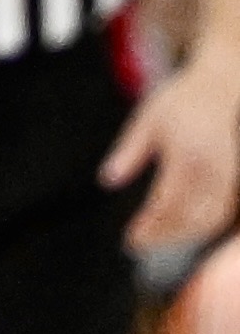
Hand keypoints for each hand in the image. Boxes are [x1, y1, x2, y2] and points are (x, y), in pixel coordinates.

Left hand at [107, 53, 239, 250]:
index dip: (149, 226)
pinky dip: (201, 228)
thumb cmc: (176, 103)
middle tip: (136, 244)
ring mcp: (226, 178)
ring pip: (207, 221)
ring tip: (153, 240)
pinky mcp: (234, 181)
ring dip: (182, 237)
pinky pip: (220, 214)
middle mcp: (210, 171)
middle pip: (188, 218)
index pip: (167, 203)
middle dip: (163, 237)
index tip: (129, 238)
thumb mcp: (145, 121)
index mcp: (185, 155)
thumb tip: (106, 180)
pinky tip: (179, 231)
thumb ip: (128, 152)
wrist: (219, 88)